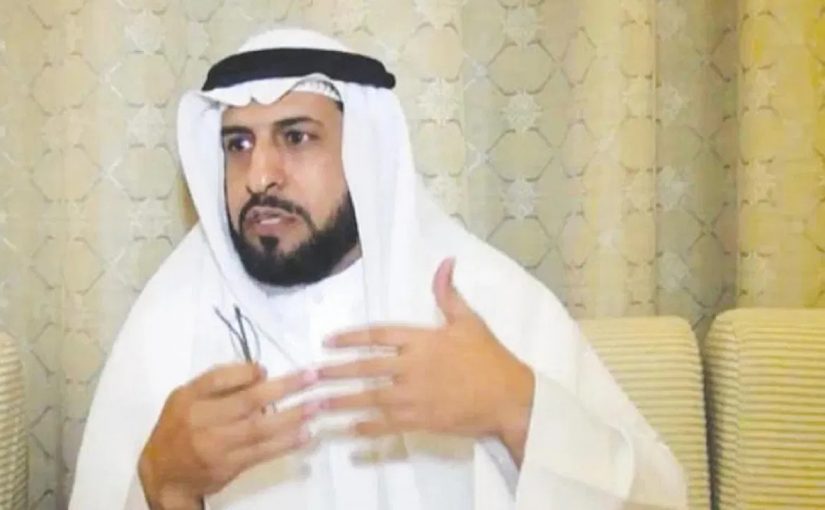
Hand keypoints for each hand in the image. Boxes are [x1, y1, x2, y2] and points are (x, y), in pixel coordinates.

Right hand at [138, 363, 319, 509]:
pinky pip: (262, 452)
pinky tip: (305, 434)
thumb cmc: (180, 428)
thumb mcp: (185, 399)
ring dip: (293, 416)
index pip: (218, 378)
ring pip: (259, 428)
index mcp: (189, 398)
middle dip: (284, 387)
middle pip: (247, 401)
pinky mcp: (228, 466)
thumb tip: (260, 372)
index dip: (246, 371)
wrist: (164, 474)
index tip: (267, 369)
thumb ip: (217, 384)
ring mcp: (215, 445)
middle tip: (311, 377)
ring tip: (316, 405)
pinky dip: (286, 442)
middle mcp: (200, 420)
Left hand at [318, 258, 534, 462]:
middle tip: (308, 375)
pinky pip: (387, 424)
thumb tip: (445, 262)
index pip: (378, 336)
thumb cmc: (489, 358)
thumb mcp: (469, 320)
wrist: (509, 398)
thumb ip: (448, 293)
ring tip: (316, 405)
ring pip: (370, 398)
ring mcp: (414, 396)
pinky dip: (366, 428)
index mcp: (422, 339)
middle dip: (334, 371)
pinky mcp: (421, 420)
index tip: (327, 342)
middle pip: (365, 368)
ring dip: (341, 401)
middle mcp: (412, 366)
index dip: (350, 338)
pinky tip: (348, 430)